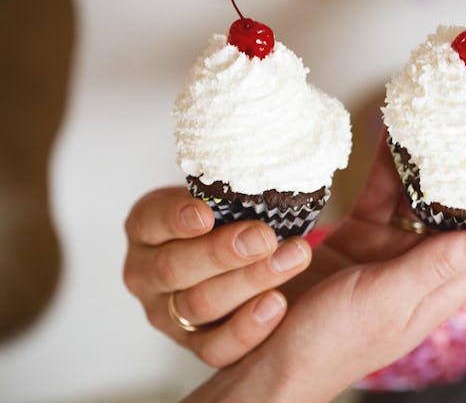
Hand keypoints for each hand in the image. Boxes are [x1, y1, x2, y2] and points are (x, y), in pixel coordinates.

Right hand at [123, 189, 311, 366]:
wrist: (254, 259)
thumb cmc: (240, 215)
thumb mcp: (229, 192)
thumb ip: (241, 176)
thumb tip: (278, 143)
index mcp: (147, 227)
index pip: (150, 220)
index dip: (175, 217)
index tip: (207, 212)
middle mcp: (148, 273)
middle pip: (173, 268)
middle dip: (221, 252)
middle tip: (263, 237)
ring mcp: (168, 314)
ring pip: (198, 305)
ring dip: (248, 281)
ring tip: (290, 258)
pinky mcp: (196, 345)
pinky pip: (215, 348)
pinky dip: (246, 328)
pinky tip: (277, 304)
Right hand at [182, 135, 465, 400]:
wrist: (266, 356)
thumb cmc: (329, 345)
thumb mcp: (388, 299)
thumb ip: (438, 264)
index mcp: (442, 288)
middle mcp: (423, 266)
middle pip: (462, 211)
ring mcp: (390, 249)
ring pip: (420, 195)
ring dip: (429, 162)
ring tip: (439, 119)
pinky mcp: (359, 235)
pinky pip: (380, 192)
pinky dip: (385, 165)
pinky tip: (391, 134)